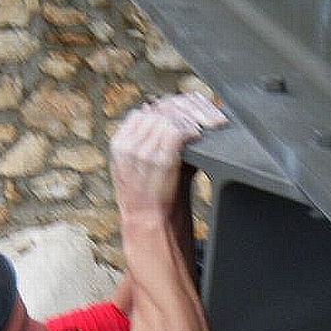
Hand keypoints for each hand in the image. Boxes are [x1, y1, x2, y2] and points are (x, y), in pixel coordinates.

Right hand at [110, 92, 225, 216]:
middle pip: (162, 108)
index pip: (149, 109)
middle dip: (190, 109)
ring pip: (171, 117)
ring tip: (208, 126)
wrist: (150, 225)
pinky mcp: (157, 159)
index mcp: (121, 141)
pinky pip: (176, 130)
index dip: (176, 105)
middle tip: (209, 117)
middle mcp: (127, 143)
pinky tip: (200, 136)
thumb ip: (160, 140)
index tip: (196, 109)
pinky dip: (192, 130)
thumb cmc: (156, 197)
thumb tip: (186, 118)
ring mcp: (141, 150)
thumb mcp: (149, 163)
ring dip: (194, 120)